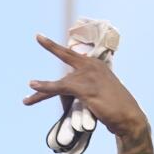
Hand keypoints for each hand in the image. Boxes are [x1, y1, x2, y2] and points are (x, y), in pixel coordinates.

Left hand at [23, 34, 147, 139]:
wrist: (128, 118)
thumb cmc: (114, 108)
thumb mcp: (98, 93)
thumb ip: (83, 88)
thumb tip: (68, 93)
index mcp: (96, 65)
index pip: (74, 55)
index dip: (59, 48)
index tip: (47, 39)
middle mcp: (92, 66)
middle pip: (66, 57)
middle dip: (51, 46)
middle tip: (37, 36)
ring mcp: (88, 76)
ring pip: (58, 83)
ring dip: (41, 94)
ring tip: (25, 101)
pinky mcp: (84, 88)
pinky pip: (59, 88)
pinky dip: (45, 88)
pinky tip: (33, 87)